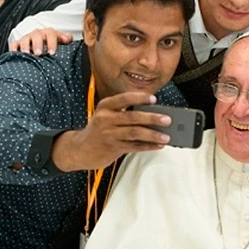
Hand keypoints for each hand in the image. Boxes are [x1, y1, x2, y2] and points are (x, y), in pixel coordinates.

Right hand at [9, 27, 72, 54]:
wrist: (42, 42)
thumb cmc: (54, 44)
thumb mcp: (62, 40)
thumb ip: (67, 38)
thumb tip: (66, 39)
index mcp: (48, 33)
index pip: (50, 35)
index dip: (51, 43)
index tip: (52, 53)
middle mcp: (37, 34)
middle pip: (36, 36)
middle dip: (37, 45)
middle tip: (39, 54)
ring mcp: (26, 38)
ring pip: (24, 40)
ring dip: (25, 47)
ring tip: (27, 54)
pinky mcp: (18, 44)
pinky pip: (14, 45)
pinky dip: (13, 50)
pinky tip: (15, 55)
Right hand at [51, 92, 172, 171]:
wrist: (80, 149)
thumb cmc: (100, 130)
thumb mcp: (107, 116)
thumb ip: (124, 113)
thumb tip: (153, 115)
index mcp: (105, 106)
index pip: (124, 98)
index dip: (140, 98)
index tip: (154, 99)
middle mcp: (105, 118)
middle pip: (133, 117)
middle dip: (152, 118)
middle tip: (168, 120)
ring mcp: (108, 134)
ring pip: (135, 133)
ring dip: (153, 135)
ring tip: (166, 137)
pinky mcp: (112, 148)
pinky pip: (134, 146)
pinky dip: (148, 146)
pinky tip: (158, 146)